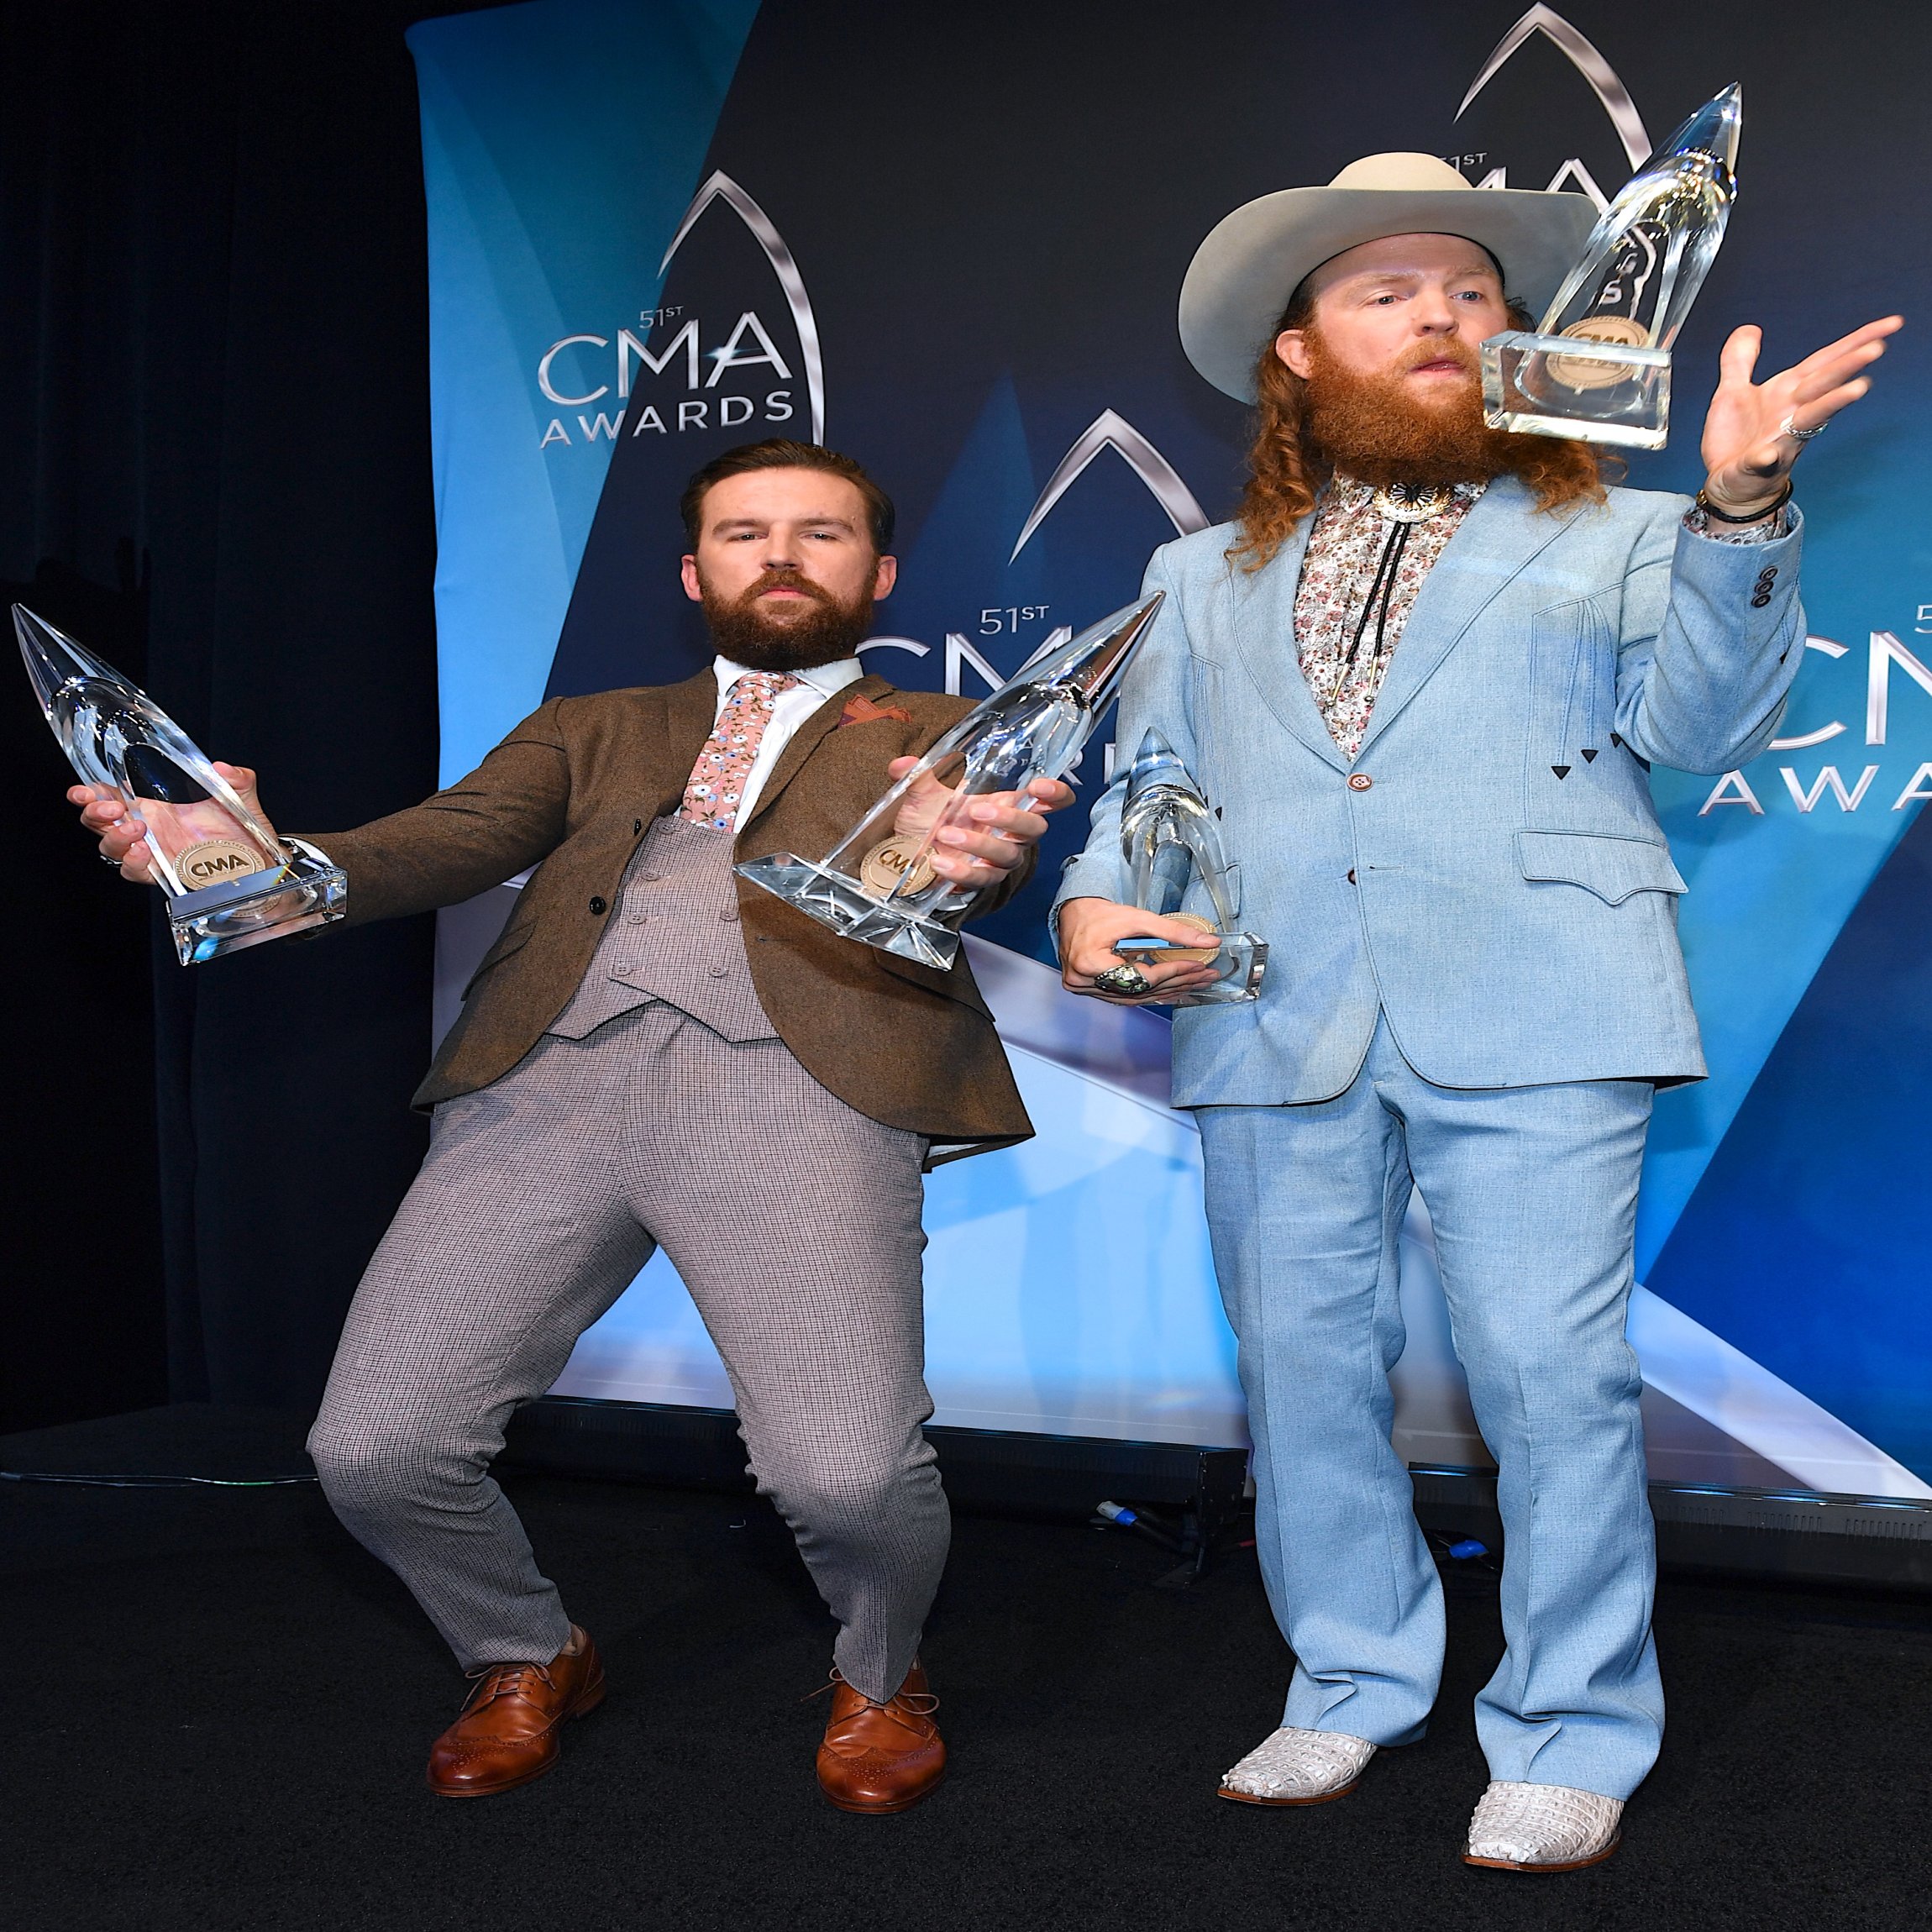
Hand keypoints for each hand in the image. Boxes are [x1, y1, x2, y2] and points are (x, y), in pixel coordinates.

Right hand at [69, 761, 272, 883]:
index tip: (84, 790)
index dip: (90, 792)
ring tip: (136, 828)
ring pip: (110, 845)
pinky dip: (133, 862)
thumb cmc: (244, 831)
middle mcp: (147, 825)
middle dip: (94, 812)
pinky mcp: (162, 872)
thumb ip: (237, 779)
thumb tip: (222, 768)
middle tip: (110, 808)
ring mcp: (152, 849)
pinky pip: (134, 871)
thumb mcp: (243, 797)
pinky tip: (143, 851)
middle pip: (99, 820)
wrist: (259, 865)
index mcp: (155, 802)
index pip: (111, 793)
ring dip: (114, 836)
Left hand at [885, 757, 1073, 891]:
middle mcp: (1010, 833)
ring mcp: (997, 859)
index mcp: (1007, 805)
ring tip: (946, 834)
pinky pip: (979, 878)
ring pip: (1008, 855)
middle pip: (1034, 828)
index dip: (1056, 794)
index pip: (1050, 800)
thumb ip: (918, 776)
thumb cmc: (930, 818)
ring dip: (980, 844)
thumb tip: (902, 764)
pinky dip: (960, 871)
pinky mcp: (979, 879)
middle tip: (978, 809)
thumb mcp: (924, 793)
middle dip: (1012, 818)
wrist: (909, 852)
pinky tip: (939, 862)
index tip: (1040, 786)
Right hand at [1058, 895, 1224, 1003]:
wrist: (1073, 915)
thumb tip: (1207, 942)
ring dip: (1168, 991)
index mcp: (1090, 963)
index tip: (1197, 965)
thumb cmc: (1099, 915)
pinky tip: (1172, 990)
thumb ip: (1172, 931)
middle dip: (1178, 982)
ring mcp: (1085, 989)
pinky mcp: (1090, 991)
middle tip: (1205, 976)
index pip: (1141, 976)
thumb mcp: (1137, 918)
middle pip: (1141, 991)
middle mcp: (1084, 982)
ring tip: (1195, 983)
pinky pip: (1126, 998)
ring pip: (1136, 998)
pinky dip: (1151, 993)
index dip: (1172, 972)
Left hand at [1700, 314, 1901, 514]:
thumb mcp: (1732, 392)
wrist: (1729, 482)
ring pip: (1810, 419)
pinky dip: (1765, 457)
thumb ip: (1739, 360)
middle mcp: (1792, 413)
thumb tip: (1749, 327)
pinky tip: (1768, 453)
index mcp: (1788, 391)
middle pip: (1824, 384)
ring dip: (1832, 403)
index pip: (1827, 360)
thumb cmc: (1738, 438)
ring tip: (1857, 388)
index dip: (1857, 340)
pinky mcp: (1757, 465)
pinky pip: (1762, 461)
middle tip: (1877, 348)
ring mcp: (1779, 440)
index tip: (1892, 324)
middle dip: (1848, 366)